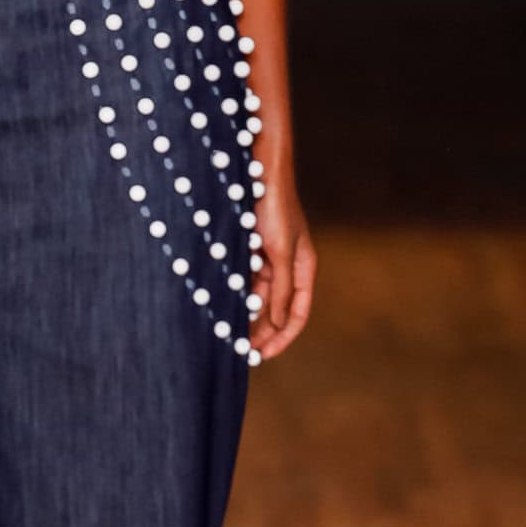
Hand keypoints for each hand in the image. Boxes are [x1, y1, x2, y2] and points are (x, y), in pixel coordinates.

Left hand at [247, 167, 314, 360]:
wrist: (257, 171)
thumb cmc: (276, 208)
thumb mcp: (281, 252)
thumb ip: (281, 288)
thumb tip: (278, 323)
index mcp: (304, 267)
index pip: (297, 313)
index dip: (283, 337)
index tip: (264, 355)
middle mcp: (287, 265)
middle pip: (276, 308)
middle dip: (262, 331)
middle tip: (241, 352)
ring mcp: (268, 256)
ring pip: (258, 296)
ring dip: (246, 315)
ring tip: (228, 335)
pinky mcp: (249, 247)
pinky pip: (244, 279)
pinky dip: (235, 295)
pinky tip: (221, 308)